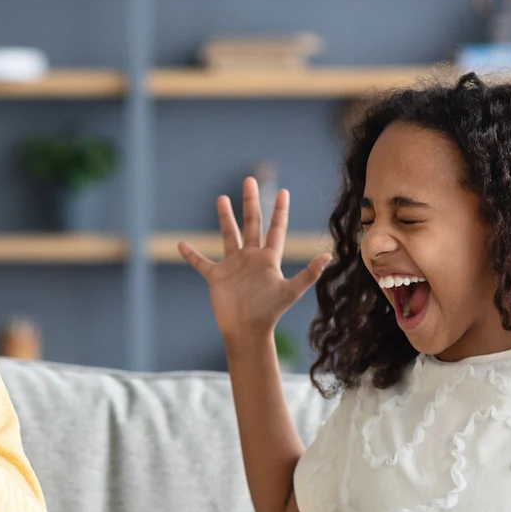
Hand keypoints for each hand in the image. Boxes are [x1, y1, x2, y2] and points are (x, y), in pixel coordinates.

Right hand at [179, 177, 329, 345]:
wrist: (247, 331)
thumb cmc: (270, 313)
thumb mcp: (291, 291)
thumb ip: (309, 273)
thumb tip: (328, 256)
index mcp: (268, 259)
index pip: (275, 229)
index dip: (279, 211)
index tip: (283, 192)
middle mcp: (251, 258)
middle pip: (251, 224)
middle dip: (251, 202)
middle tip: (249, 180)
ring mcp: (233, 266)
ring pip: (228, 235)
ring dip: (225, 217)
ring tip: (221, 198)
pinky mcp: (217, 277)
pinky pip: (201, 263)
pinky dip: (192, 254)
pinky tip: (181, 244)